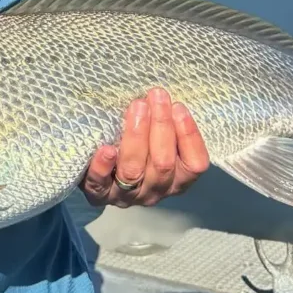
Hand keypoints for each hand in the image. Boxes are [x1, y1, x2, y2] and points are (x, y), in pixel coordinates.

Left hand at [80, 88, 209, 206]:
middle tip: (156, 96)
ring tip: (137, 107)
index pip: (194, 164)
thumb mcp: (157, 139)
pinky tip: (105, 149)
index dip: (189, 136)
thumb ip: (164, 126)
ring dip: (136, 137)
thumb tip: (164, 97)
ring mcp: (127, 196)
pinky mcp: (100, 195)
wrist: (99, 176)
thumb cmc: (137, 148)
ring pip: (134, 171)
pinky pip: (100, 184)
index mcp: (176, 179)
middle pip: (163, 165)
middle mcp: (155, 191)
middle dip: (161, 126)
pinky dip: (103, 166)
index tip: (178, 107)